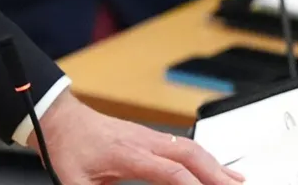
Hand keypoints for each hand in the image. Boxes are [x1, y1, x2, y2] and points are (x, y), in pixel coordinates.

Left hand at [35, 92, 243, 184]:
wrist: (59, 118)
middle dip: (217, 175)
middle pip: (190, 155)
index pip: (171, 172)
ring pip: (191, 148)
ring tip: (237, 183)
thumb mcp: (73, 182)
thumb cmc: (67, 148)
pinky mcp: (149, 137)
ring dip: (216, 166)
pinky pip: (184, 145)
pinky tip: (218, 169)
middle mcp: (143, 142)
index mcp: (127, 154)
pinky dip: (206, 158)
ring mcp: (149, 136)